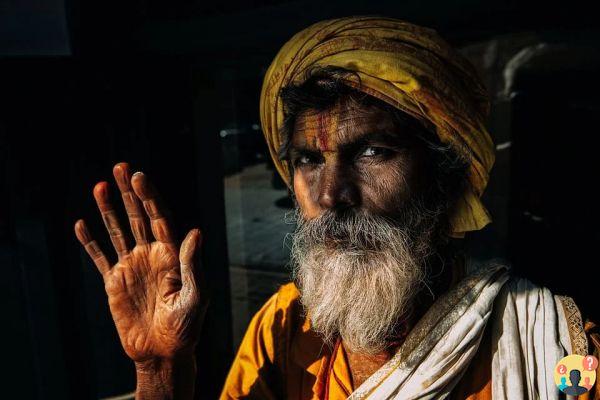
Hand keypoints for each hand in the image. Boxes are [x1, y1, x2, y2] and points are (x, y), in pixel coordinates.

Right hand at [74, 162, 206, 365]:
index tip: (139, 177)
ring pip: (117, 230)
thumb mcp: (196, 295)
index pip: (159, 217)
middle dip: (130, 192)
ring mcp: (132, 265)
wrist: (163, 351)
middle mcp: (152, 254)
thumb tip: (195, 231)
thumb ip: (192, 264)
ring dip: (108, 209)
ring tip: (100, 186)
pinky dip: (90, 242)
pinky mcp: (114, 281)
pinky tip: (82, 224)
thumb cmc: (186, 325)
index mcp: (172, 254)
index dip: (150, 197)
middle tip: (121, 167)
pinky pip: (99, 256)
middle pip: (138, 216)